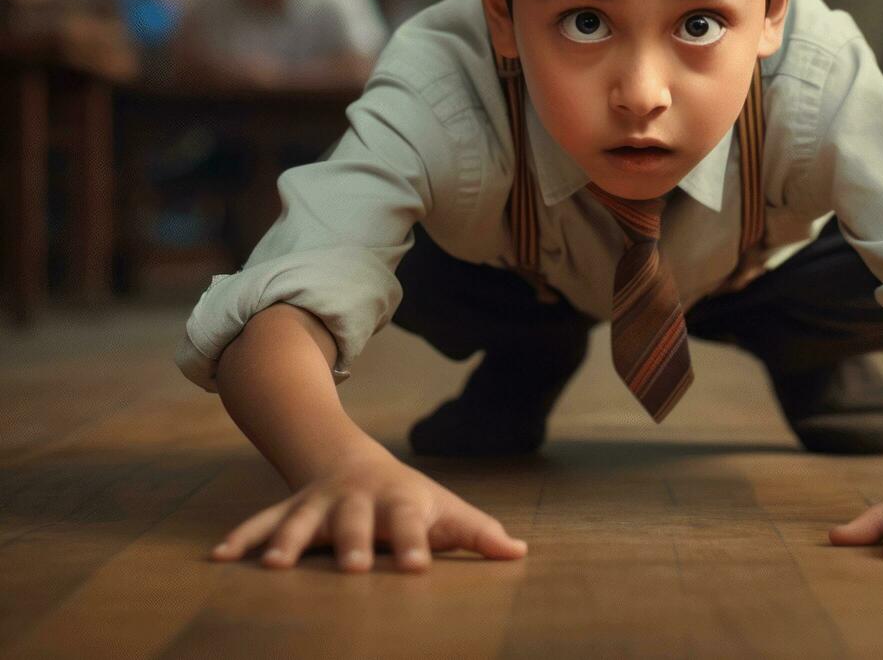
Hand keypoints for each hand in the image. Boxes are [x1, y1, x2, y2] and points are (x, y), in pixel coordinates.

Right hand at [209, 448, 527, 571]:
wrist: (354, 461)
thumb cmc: (411, 500)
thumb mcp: (446, 511)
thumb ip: (478, 534)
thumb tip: (520, 552)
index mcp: (400, 501)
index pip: (410, 523)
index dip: (414, 543)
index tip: (418, 568)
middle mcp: (357, 499)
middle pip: (355, 520)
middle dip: (354, 542)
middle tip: (355, 568)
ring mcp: (319, 503)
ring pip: (301, 519)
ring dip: (287, 540)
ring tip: (273, 567)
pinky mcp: (289, 509)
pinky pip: (261, 521)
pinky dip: (240, 537)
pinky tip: (217, 559)